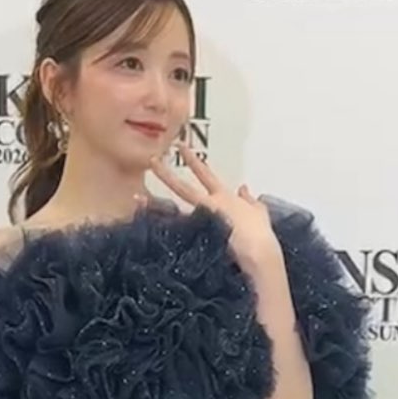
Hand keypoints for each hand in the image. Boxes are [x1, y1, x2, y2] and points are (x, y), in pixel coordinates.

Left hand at [146, 140, 280, 274]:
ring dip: (153, 204)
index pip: (205, 174)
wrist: (258, 251)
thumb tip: (245, 189)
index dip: (193, 160)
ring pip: (172, 209)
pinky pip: (175, 234)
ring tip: (136, 197)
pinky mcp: (197, 239)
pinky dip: (160, 231)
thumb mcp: (259, 212)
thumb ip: (250, 200)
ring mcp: (201, 222)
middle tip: (152, 161)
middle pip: (182, 187)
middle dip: (167, 173)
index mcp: (224, 197)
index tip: (181, 147)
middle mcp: (209, 205)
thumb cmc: (261, 233)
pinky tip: (143, 227)